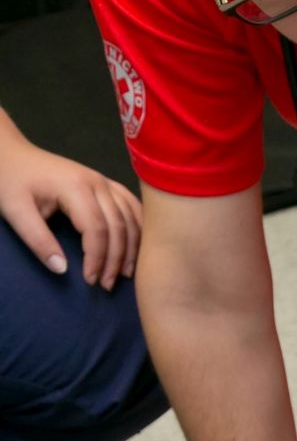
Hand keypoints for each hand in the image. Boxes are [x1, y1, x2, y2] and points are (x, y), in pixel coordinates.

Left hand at [0, 123, 140, 289]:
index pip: (97, 229)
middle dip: (116, 260)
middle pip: (119, 226)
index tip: (90, 280)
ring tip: (125, 274)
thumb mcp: (15, 211)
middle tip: (107, 285)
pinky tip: (138, 248)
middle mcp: (96, 182)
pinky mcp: (106, 184)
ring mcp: (104, 181)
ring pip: (131, 218)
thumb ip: (38, 241)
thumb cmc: (11, 181)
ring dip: (132, 248)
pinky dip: (140, 228)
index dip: (97, 259)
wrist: (12, 154)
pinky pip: (133, 206)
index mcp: (75, 186)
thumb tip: (62, 269)